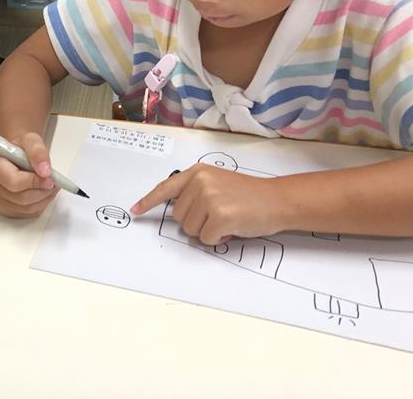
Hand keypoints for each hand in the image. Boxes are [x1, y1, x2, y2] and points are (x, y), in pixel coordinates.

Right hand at [0, 132, 57, 217]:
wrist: (11, 156)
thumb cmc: (18, 148)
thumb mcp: (29, 139)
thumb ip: (37, 151)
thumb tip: (45, 172)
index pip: (14, 181)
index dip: (34, 181)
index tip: (50, 178)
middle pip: (20, 198)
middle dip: (42, 191)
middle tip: (55, 182)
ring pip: (25, 208)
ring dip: (44, 199)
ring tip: (52, 186)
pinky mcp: (4, 210)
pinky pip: (26, 213)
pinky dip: (40, 205)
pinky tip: (44, 193)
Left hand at [130, 164, 287, 244]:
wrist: (278, 200)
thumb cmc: (249, 195)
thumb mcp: (218, 183)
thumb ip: (196, 191)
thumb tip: (177, 212)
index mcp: (198, 172)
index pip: (166, 188)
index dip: (148, 202)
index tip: (135, 211)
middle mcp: (200, 182)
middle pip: (178, 217)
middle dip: (196, 222)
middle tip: (220, 214)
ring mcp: (209, 198)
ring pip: (190, 230)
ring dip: (207, 231)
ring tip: (228, 219)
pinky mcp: (219, 216)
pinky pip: (205, 239)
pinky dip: (218, 240)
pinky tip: (233, 228)